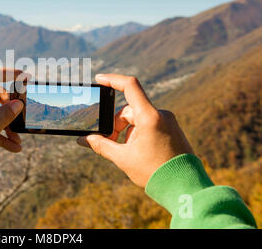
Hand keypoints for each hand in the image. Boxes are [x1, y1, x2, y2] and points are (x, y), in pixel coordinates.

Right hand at [77, 74, 193, 186]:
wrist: (185, 188)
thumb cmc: (154, 173)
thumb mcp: (123, 158)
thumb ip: (101, 145)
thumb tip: (84, 139)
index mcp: (150, 117)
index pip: (130, 86)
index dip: (112, 79)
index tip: (99, 80)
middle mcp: (161, 114)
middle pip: (129, 110)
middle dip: (115, 125)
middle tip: (108, 143)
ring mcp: (168, 121)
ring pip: (138, 118)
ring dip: (126, 131)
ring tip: (124, 152)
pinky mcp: (171, 129)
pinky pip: (148, 124)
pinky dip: (137, 133)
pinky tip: (136, 151)